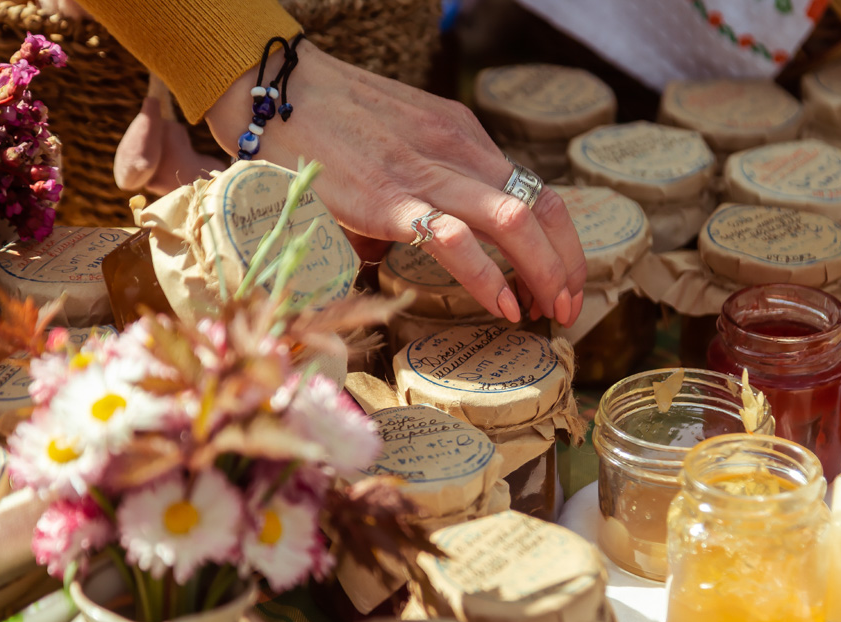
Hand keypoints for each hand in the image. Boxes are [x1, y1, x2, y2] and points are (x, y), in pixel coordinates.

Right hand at [205, 40, 585, 326]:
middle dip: (566, 266)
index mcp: (463, 139)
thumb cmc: (327, 126)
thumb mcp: (396, 149)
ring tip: (545, 313)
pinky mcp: (389, 198)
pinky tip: (501, 305)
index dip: (562, 244)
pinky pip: (454, 239)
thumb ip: (414, 200)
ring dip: (543, 274)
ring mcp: (426, 173)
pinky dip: (487, 277)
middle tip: (566, 309)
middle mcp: (458, 151)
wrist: (274, 90)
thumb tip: (398, 255)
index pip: (537, 192)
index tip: (563, 283)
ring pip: (515, 222)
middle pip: (543, 209)